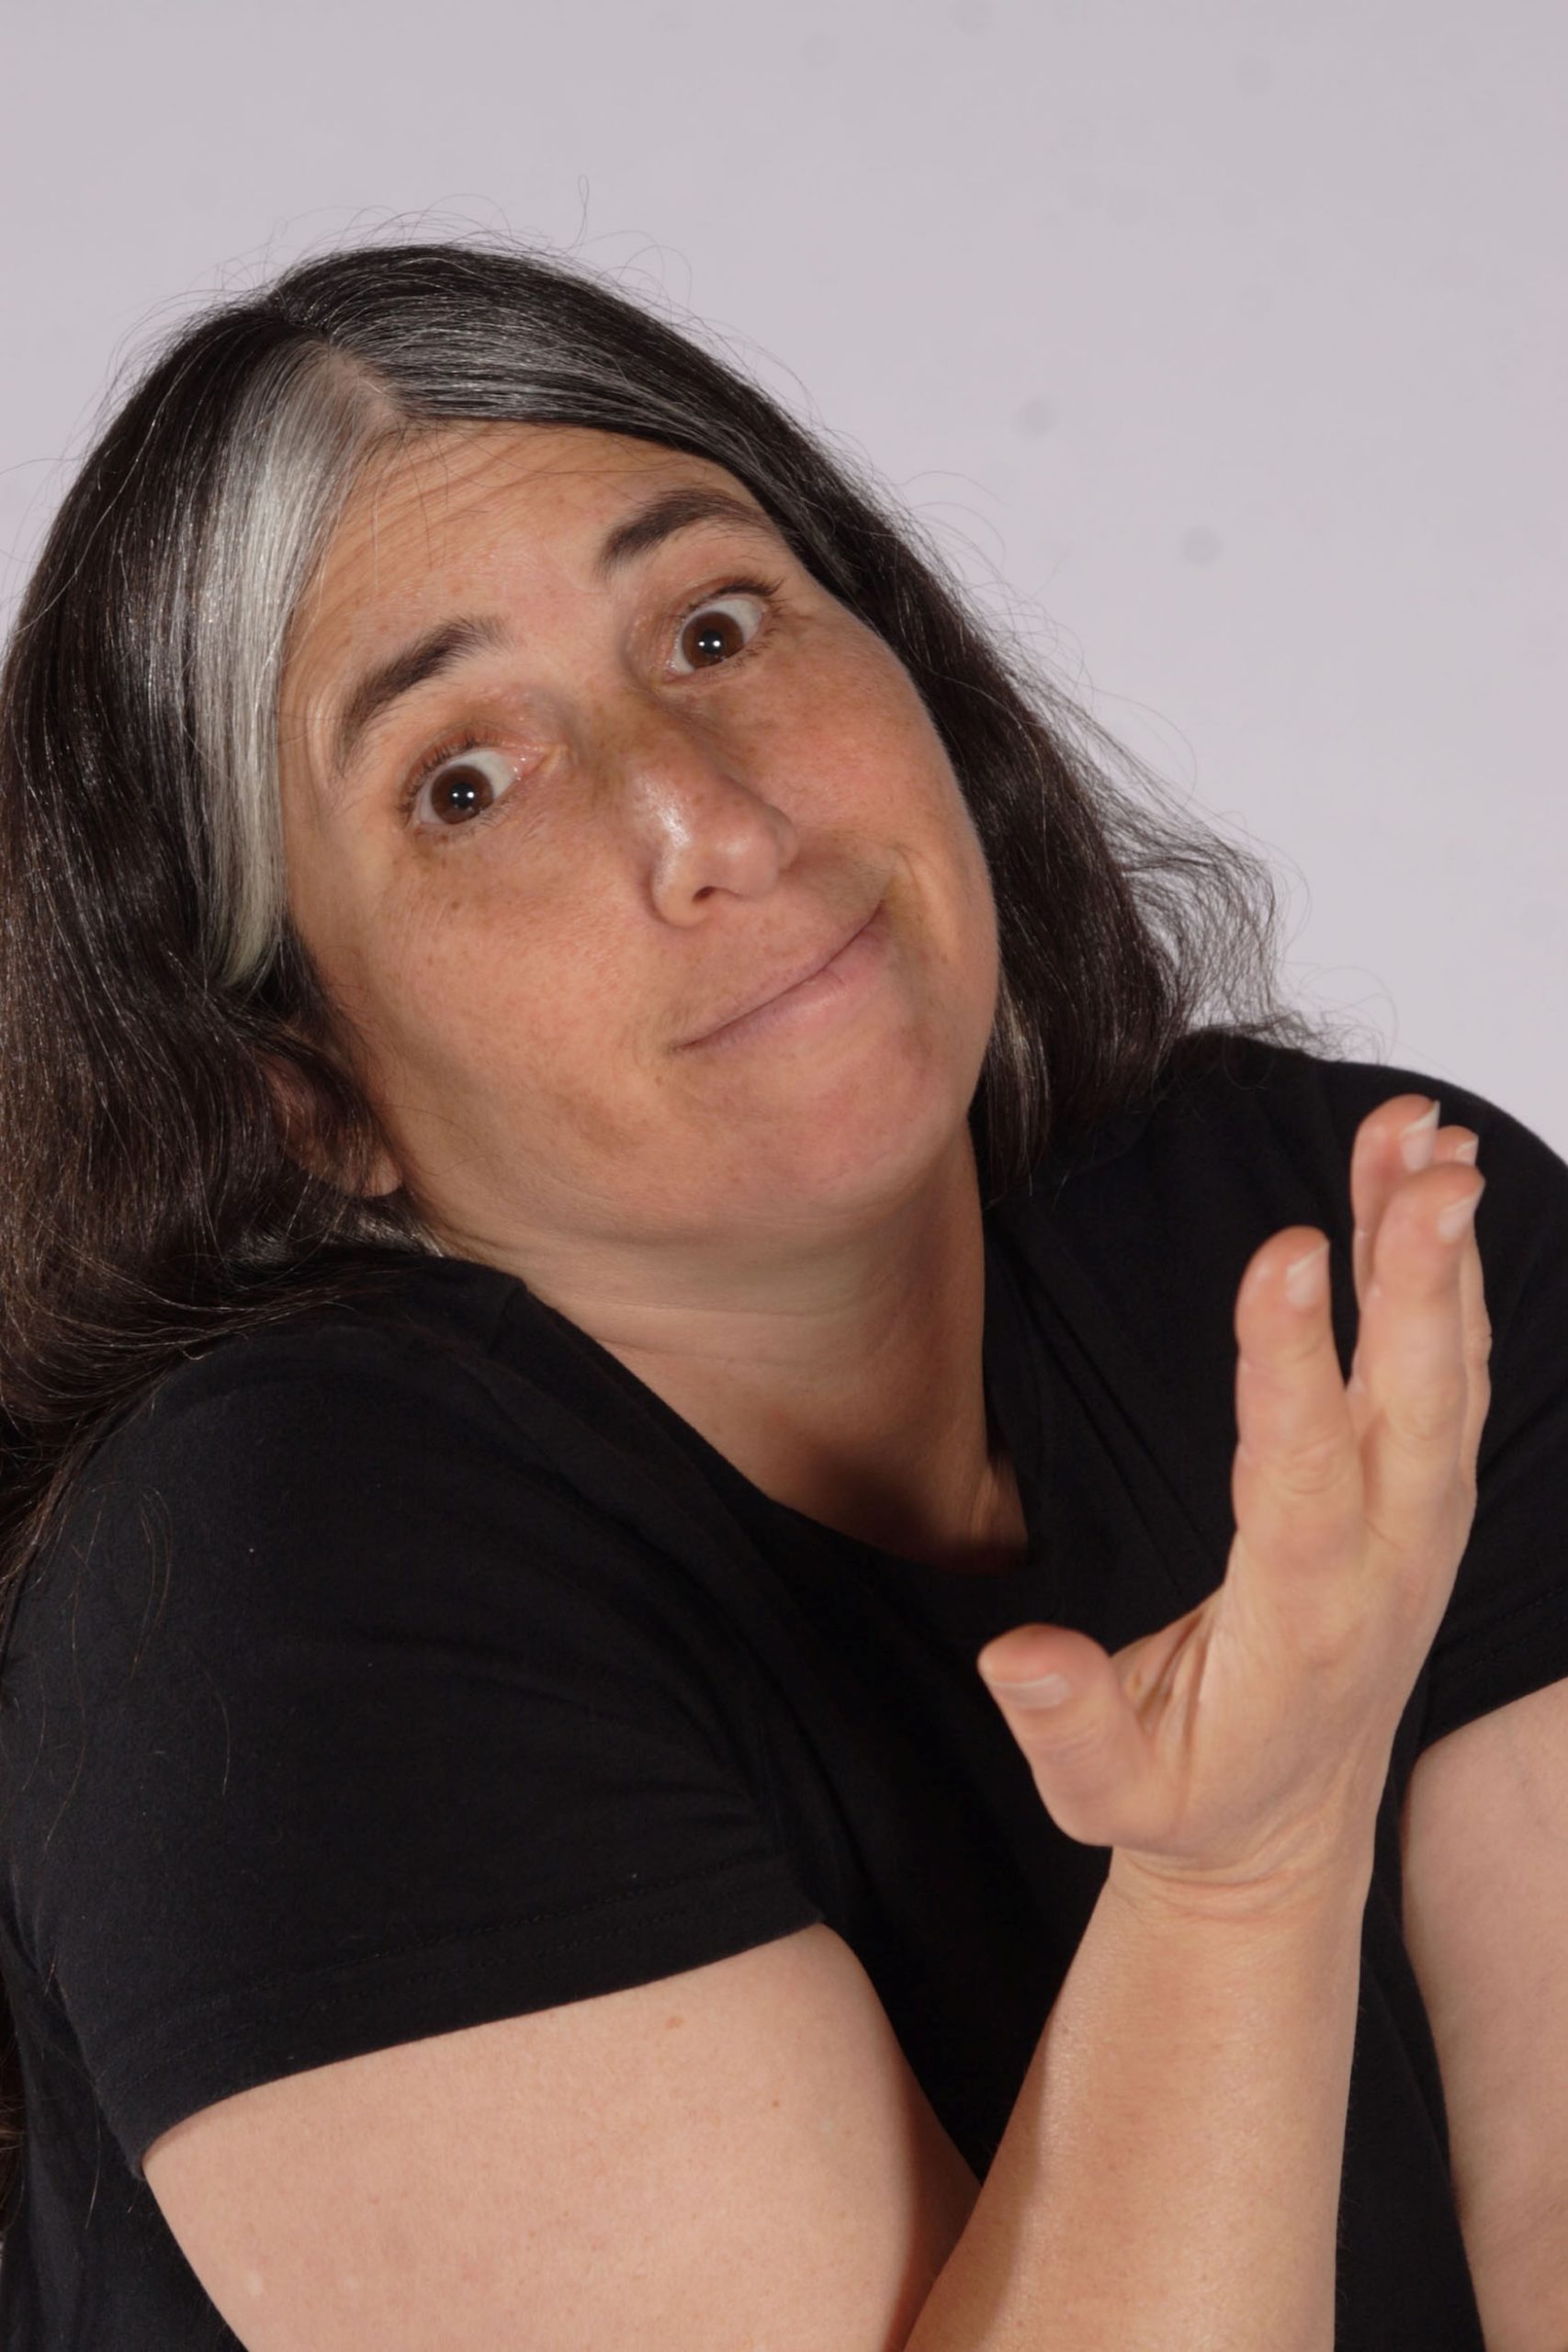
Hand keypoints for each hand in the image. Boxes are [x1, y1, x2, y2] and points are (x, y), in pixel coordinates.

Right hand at [976, 1093, 1491, 1911]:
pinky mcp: (1421, 1497)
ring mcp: (1418, 1526)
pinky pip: (1444, 1371)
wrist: (1287, 1832)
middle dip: (1417, 1280)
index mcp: (1302, 1626)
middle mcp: (1385, 1564)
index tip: (1286, 1252)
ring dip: (1433, 1250)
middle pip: (1414, 1409)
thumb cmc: (1186, 1798)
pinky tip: (1420, 1180)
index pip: (1301, 1481)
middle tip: (1422, 1168)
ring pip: (1443, 1372)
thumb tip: (1017, 1654)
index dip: (1294, 1367)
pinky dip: (1438, 1274)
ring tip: (1417, 1131)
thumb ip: (1067, 1726)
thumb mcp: (1108, 1795)